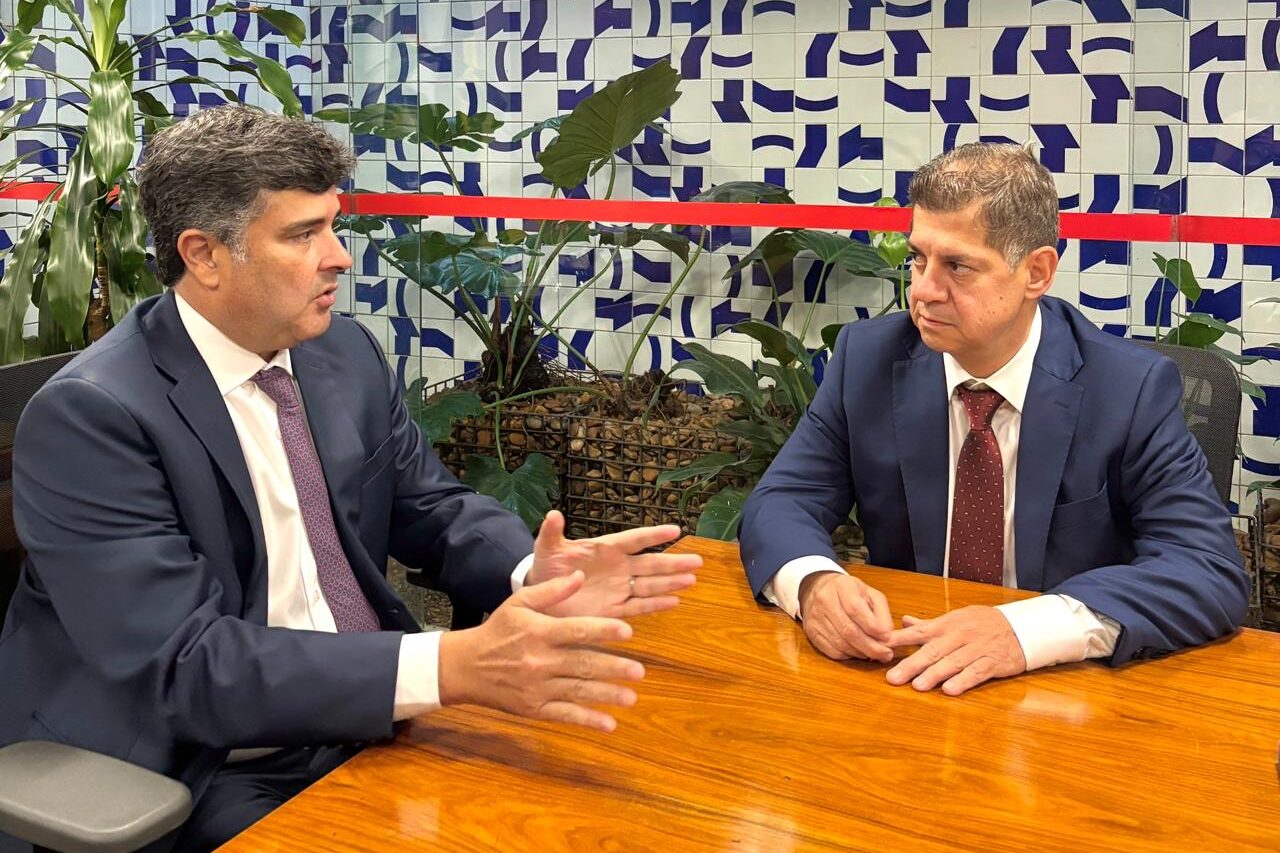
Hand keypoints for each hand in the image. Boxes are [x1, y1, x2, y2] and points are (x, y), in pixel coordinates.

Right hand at [438, 571, 644, 731]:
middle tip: (640, 671)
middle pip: (583, 664)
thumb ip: (551, 591)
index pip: (577, 631)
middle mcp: (540, 661)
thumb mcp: (518, 603)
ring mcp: (537, 687)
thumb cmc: (498, 631)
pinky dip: (587, 720)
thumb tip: (580, 576)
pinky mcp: (534, 708)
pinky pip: (565, 715)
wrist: (465, 667)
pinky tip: (609, 724)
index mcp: (539, 632)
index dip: (603, 630)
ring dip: (606, 695)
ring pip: (578, 691)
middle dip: (613, 668)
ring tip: (631, 698)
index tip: (628, 631)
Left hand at [526, 510, 700, 618]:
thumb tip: (553, 514)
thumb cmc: (547, 567)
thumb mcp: (547, 548)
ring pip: (649, 585)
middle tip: (697, 561)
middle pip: (650, 564)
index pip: (635, 539)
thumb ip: (551, 533)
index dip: (654, 536)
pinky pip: (638, 606)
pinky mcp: (613, 610)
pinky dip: (655, 604)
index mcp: (606, 549)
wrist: (542, 597)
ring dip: (670, 583)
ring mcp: (618, 589)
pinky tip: (674, 602)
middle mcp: (618, 568)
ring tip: (691, 580)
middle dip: (673, 563)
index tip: (675, 530)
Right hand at [796, 571, 893, 662]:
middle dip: (871, 646)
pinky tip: (859, 653)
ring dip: (861, 653)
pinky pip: (832, 651)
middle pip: (848, 630)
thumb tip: (888, 636)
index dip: (873, 627)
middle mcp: (825, 601)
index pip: (856, 610)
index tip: (888, 638)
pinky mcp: (811, 632)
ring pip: (841, 643)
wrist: (819, 588)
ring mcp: (815, 618)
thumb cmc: (849, 592)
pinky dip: (849, 656)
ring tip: (875, 654)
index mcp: (842, 586)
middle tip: (886, 654)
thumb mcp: (870, 594)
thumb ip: (882, 613)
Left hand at [884, 606, 1026, 695]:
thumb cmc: (983, 623)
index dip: (899, 639)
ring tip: (917, 686)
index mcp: (947, 624)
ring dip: (934, 675)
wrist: (1020, 626)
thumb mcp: (956, 618)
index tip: (881, 646)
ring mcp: (976, 649)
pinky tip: (950, 690)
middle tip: (893, 677)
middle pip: (933, 651)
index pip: (919, 632)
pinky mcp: (992, 662)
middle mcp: (959, 636)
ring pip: (952, 663)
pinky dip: (963, 681)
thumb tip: (904, 620)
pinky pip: (976, 672)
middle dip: (912, 665)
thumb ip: (929, 624)